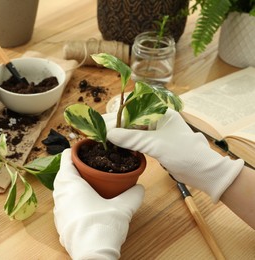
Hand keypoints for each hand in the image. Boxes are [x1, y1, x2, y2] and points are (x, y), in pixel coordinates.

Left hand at [53, 149, 143, 258]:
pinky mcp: (61, 223)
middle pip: (64, 173)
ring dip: (74, 184)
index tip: (87, 149)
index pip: (66, 157)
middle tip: (93, 166)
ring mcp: (58, 210)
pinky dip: (74, 199)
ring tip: (91, 185)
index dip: (76, 151)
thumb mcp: (122, 207)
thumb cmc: (102, 227)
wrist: (92, 255)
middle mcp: (59, 194)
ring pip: (63, 190)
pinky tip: (88, 205)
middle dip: (77, 168)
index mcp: (70, 183)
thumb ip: (132, 195)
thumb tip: (139, 187)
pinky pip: (65, 204)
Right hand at [104, 108, 243, 202]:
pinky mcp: (156, 144)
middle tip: (99, 132)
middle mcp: (158, 120)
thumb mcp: (155, 144)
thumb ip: (131, 138)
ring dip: (120, 135)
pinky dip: (127, 143)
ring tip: (103, 139)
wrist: (202, 172)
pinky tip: (116, 147)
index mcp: (161, 112)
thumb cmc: (183, 152)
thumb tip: (109, 134)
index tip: (102, 124)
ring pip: (133, 130)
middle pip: (131, 119)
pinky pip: (137, 140)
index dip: (116, 116)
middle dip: (115, 125)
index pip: (133, 109)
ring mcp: (156, 133)